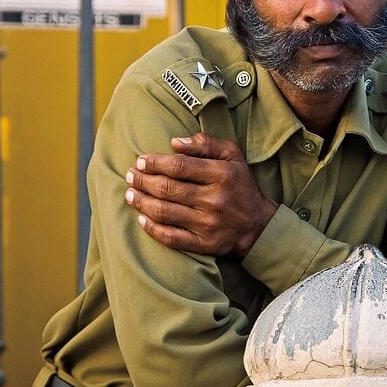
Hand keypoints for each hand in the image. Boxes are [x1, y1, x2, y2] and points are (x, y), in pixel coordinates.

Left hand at [124, 132, 277, 257]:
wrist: (257, 225)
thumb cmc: (239, 185)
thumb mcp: (232, 156)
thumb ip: (205, 143)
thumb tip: (175, 142)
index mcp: (221, 174)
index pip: (179, 166)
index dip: (155, 162)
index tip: (141, 161)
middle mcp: (215, 199)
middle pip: (167, 189)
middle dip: (143, 181)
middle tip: (130, 176)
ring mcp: (208, 224)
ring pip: (165, 212)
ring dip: (141, 202)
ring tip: (130, 194)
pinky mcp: (204, 244)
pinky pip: (171, 237)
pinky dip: (152, 229)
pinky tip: (141, 219)